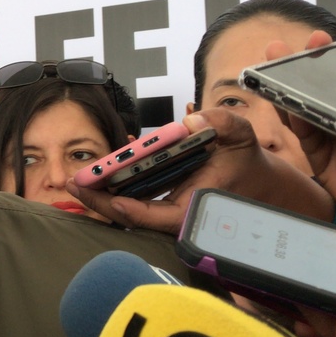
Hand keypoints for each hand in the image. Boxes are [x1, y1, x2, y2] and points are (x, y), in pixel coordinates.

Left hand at [67, 109, 332, 234]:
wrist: (264, 188)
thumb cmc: (247, 161)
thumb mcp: (242, 134)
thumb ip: (222, 122)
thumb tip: (193, 118)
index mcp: (193, 209)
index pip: (150, 214)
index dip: (120, 204)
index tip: (94, 190)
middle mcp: (178, 218)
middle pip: (132, 217)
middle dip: (100, 202)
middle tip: (72, 183)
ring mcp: (171, 215)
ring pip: (132, 213)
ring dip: (104, 198)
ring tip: (77, 182)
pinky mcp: (168, 208)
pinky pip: (138, 204)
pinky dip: (118, 192)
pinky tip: (99, 178)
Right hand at [271, 31, 335, 254]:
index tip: (324, 39)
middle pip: (322, 85)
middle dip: (300, 64)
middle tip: (284, 49)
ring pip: (305, 108)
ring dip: (286, 88)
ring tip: (273, 69)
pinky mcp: (327, 162)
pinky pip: (307, 140)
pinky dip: (295, 122)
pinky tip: (288, 107)